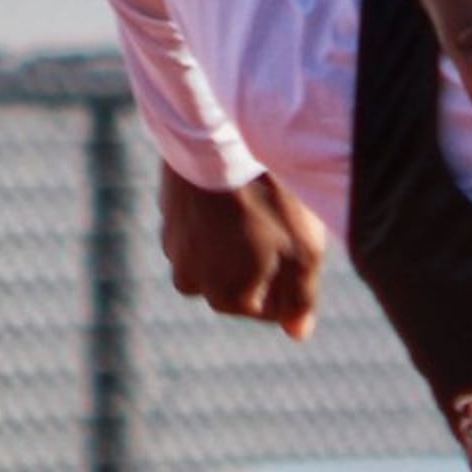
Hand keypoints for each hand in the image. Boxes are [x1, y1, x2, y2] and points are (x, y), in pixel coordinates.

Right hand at [158, 165, 324, 339]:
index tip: (297, 244)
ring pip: (218, 253)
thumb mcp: (305, 251)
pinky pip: (200, 225)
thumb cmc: (271, 197)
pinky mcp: (167, 215)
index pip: (270, 308)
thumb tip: (297, 333)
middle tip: (280, 220)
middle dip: (262, 261)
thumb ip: (301, 298)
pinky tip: (234, 189)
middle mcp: (192, 283)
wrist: (221, 138)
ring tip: (257, 201)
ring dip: (237, 237)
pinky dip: (218, 214)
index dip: (291, 278)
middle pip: (241, 281)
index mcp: (227, 299)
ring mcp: (174, 249)